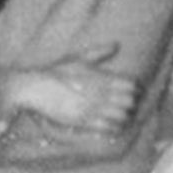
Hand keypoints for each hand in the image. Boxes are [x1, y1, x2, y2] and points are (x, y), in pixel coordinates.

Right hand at [6, 45, 137, 134]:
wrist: (38, 88)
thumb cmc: (58, 72)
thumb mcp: (79, 59)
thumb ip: (99, 52)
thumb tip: (116, 44)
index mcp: (101, 78)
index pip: (131, 85)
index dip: (135, 89)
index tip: (134, 91)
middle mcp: (100, 93)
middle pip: (130, 101)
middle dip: (132, 104)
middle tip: (128, 105)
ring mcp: (92, 108)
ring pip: (122, 116)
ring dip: (125, 116)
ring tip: (121, 116)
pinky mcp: (84, 121)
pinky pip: (109, 127)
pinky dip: (115, 127)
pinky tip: (112, 125)